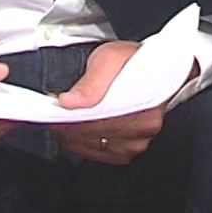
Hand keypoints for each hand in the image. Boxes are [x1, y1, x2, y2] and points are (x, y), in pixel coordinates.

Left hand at [52, 40, 196, 165]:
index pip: (94, 122)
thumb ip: (90, 82)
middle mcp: (143, 127)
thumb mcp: (109, 58)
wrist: (158, 67)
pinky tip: (79, 134)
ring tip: (65, 122)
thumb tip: (69, 102)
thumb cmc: (136, 60)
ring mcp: (139, 140)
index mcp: (140, 104)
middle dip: (69, 126)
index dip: (68, 119)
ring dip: (75, 137)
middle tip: (55, 115)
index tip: (53, 114)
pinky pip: (102, 154)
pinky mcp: (133, 148)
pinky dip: (86, 145)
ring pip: (95, 147)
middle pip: (93, 136)